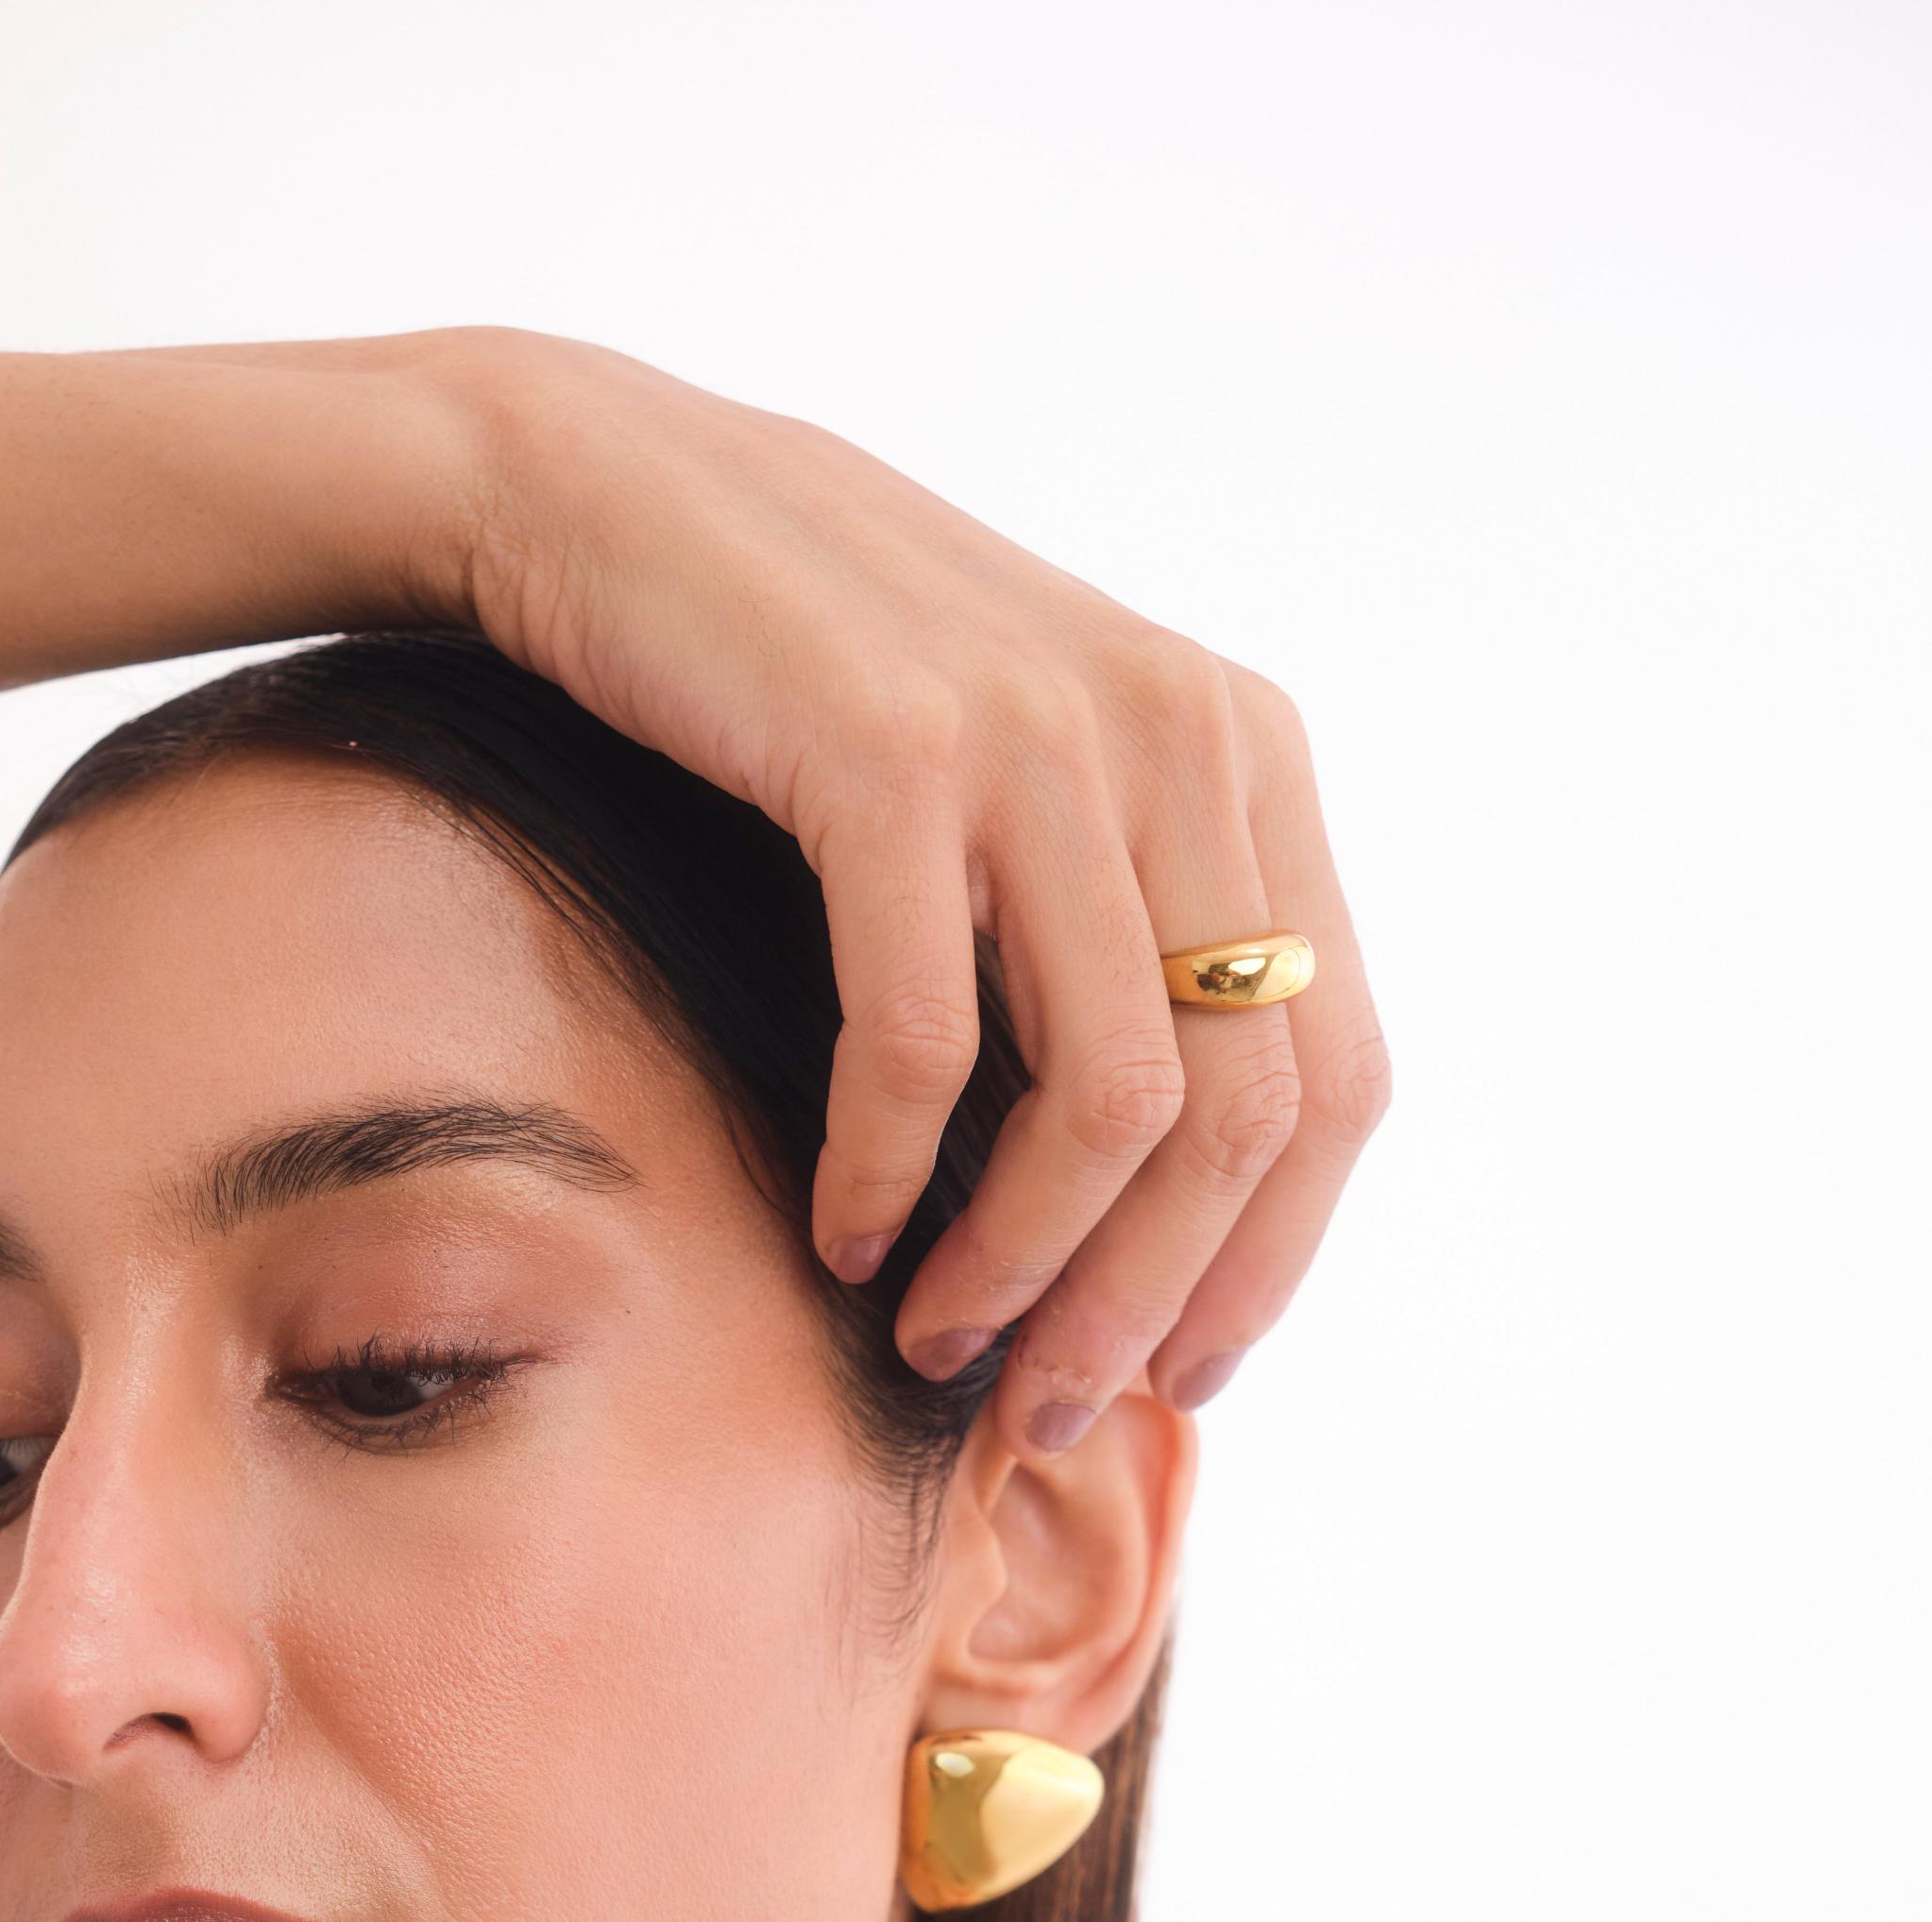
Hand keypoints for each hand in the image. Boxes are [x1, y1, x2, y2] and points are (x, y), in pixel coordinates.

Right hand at [449, 332, 1391, 1452]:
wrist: (604, 492)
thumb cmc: (805, 681)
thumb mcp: (1024, 786)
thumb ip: (1116, 937)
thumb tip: (1160, 1217)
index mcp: (1244, 751)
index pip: (1339, 1072)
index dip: (1272, 1260)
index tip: (1177, 1374)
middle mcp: (1179, 733)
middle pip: (1248, 1114)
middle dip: (1150, 1302)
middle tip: (1049, 1408)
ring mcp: (1042, 736)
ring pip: (1113, 1102)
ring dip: (1023, 1269)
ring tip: (934, 1346)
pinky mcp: (892, 756)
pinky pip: (926, 1042)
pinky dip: (885, 1172)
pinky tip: (840, 1236)